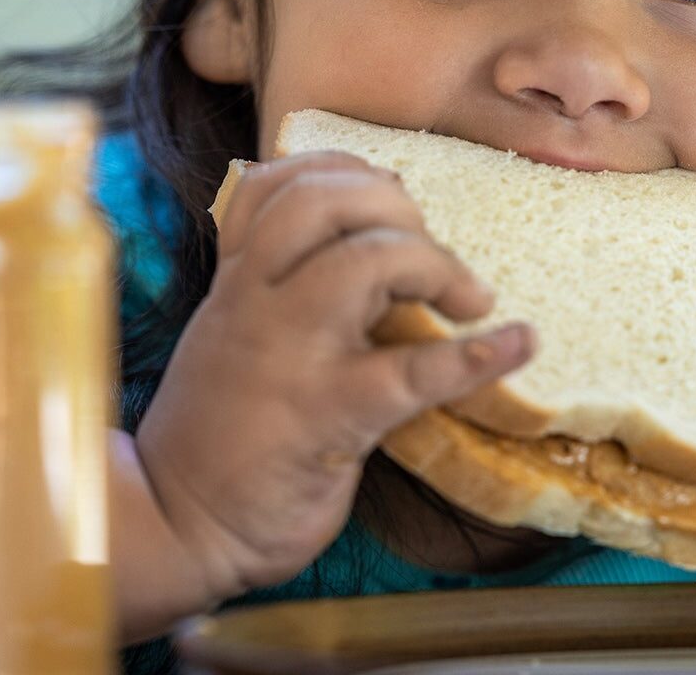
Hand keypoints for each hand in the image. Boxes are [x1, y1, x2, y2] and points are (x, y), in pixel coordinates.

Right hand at [135, 151, 534, 604]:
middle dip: (394, 204)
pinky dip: (478, 356)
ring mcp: (290, 356)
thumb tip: (358, 246)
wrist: (176, 524)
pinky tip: (519, 343)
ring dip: (436, 265)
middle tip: (432, 249)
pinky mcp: (329, 417)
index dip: (341, 171)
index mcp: (235, 282)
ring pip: (365, 263)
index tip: (386, 194)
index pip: (274, 185)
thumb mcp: (227, 337)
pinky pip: (414, 372)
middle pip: (323, 202)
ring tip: (473, 300)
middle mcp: (256, 302)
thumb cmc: (215, 433)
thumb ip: (272, 289)